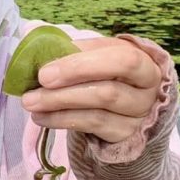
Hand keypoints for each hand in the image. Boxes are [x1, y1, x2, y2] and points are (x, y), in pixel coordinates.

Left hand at [20, 37, 162, 143]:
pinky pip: (92, 126)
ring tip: (31, 102)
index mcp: (144, 60)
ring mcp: (139, 115)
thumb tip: (35, 44)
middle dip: (68, 87)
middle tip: (38, 84)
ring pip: (98, 110)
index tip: (46, 71)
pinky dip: (61, 120)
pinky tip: (42, 117)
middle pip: (109, 90)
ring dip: (59, 104)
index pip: (121, 60)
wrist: (123, 110)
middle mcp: (148, 89)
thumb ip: (74, 50)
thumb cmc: (105, 74)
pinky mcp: (125, 135)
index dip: (83, 65)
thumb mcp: (96, 56)